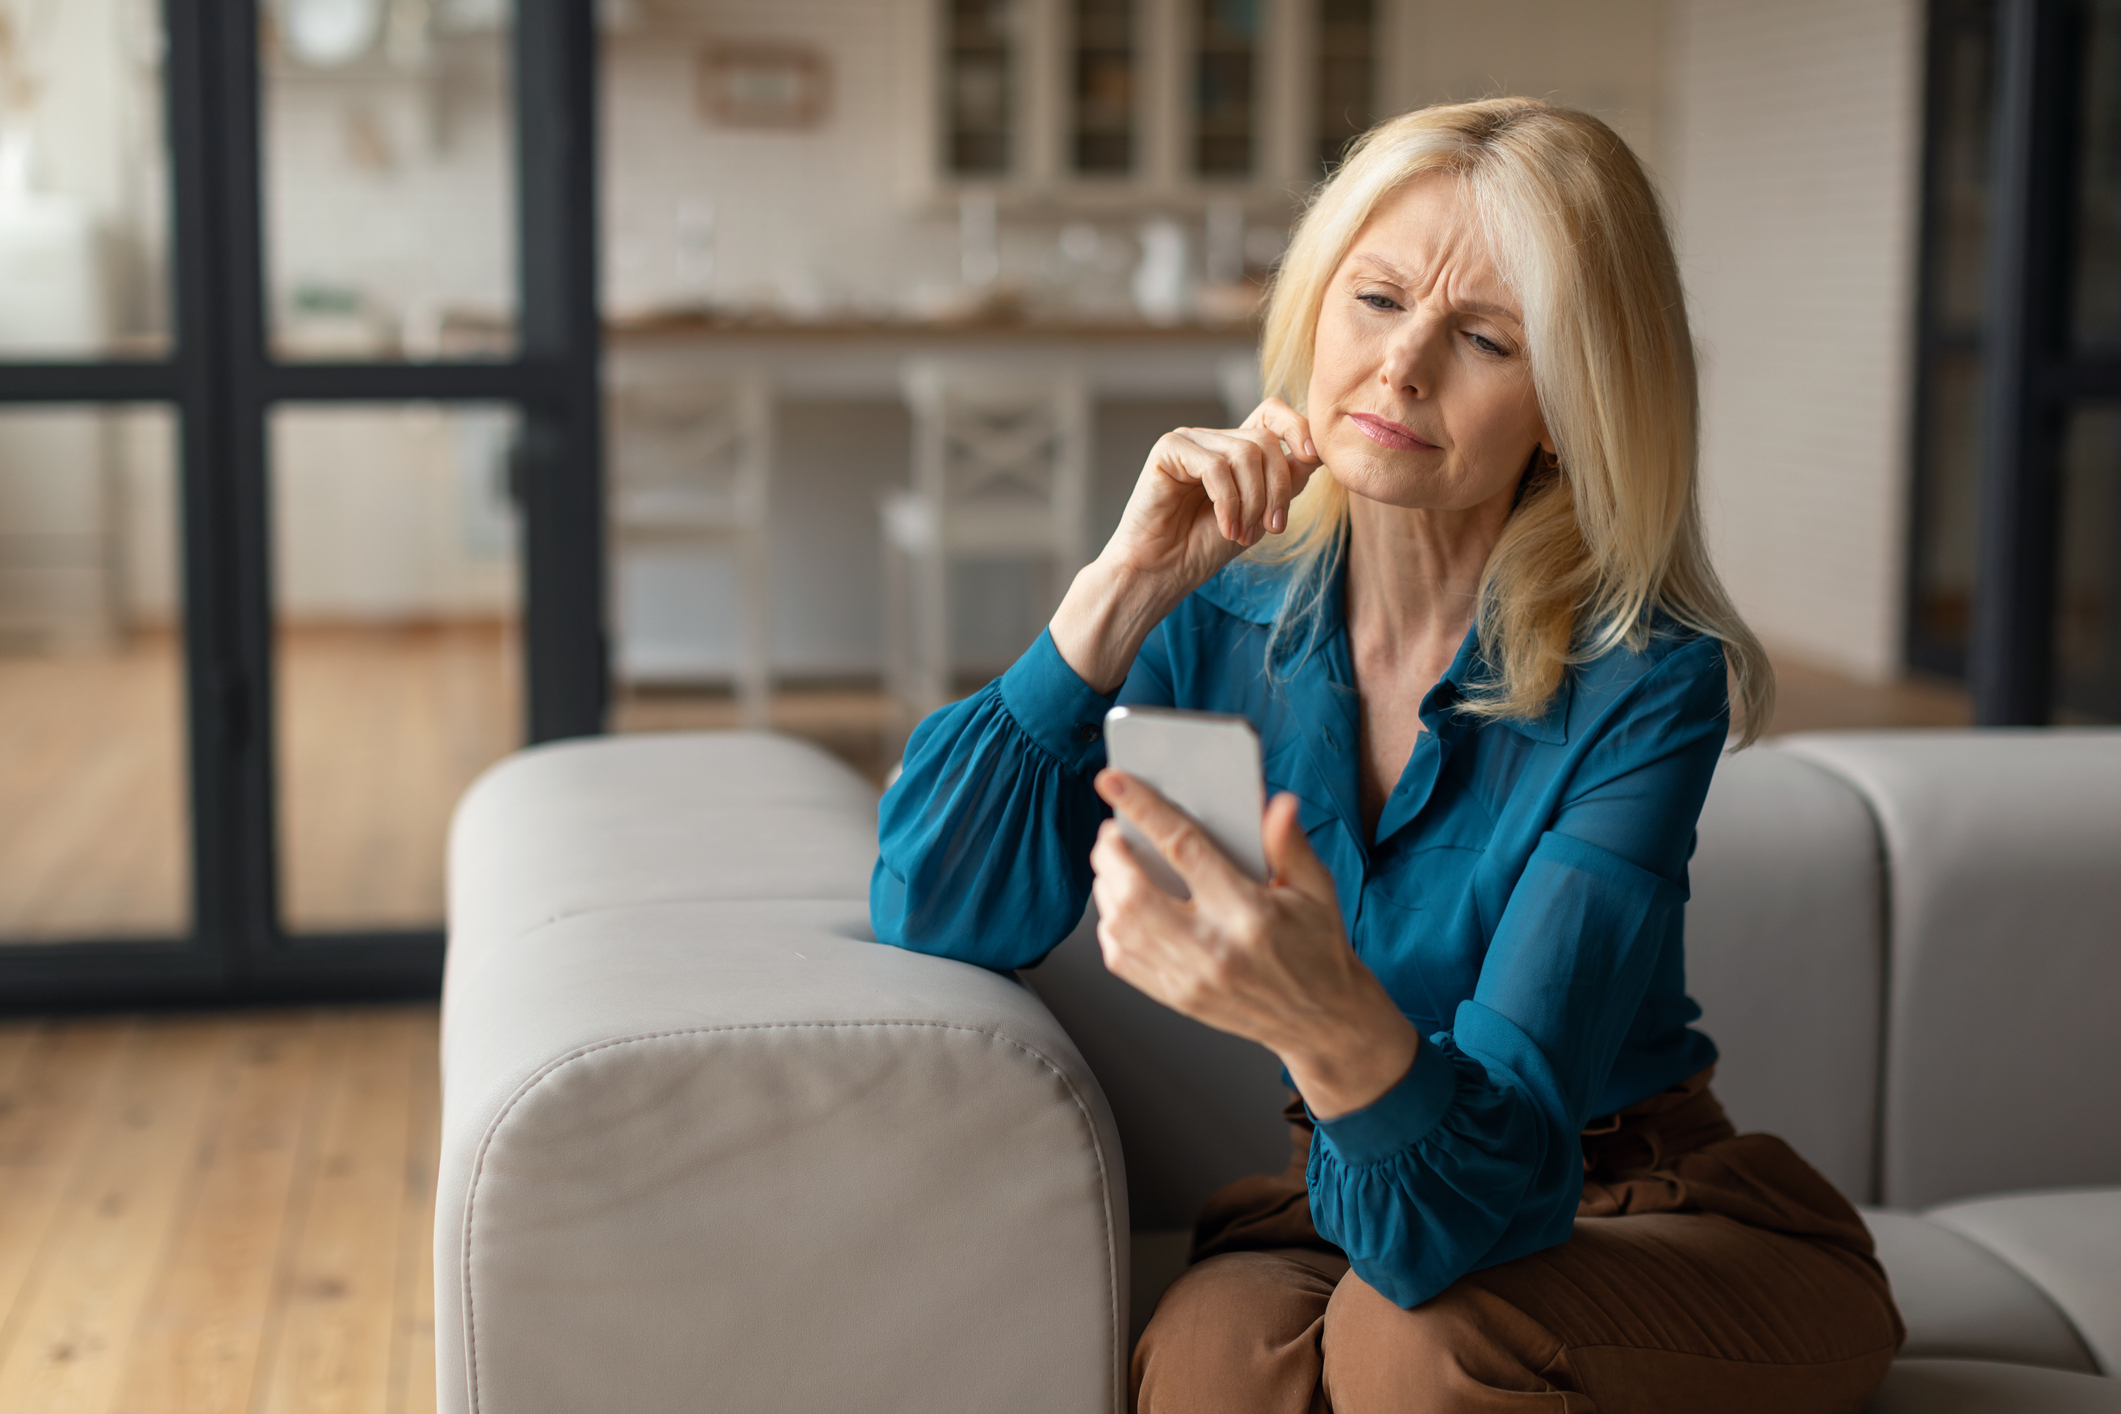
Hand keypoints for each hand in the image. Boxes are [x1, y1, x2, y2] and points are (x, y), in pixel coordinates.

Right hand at [1050, 399, 1321, 691]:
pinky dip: (1228, 502)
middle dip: (1277, 488)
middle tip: (1271, 528)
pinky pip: (1216, 467)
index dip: (1298, 427)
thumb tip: (1316, 454)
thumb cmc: (1203, 548)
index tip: (1312, 459)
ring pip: (1245, 453)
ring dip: (1252, 502)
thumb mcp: (1260, 515)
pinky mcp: (1169, 449)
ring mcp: (1190, 441)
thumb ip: (1286, 482)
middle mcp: (1213, 440)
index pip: (1273, 413)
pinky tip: (1225, 527)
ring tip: (1240, 533)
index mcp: (1235, 449)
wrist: (1160, 572)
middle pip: (1265, 440)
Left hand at [1089, 770, 1419, 1121]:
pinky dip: (1110, 926)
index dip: (1143, 810)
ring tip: (1114, 864)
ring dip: (1106, 888)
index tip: (1113, 782)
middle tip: (1111, 832)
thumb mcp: (1318, 888)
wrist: (1325, 1021)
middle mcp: (1214, 949)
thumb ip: (1290, 843)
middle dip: (1111, 854)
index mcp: (1250, 912)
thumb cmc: (1320, 948)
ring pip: (1121, 927)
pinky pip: (1122, 960)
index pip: (1184, 849)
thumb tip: (1276, 802)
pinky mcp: (1178, 999)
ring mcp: (1191, 979)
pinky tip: (1121, 905)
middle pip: (1135, 893)